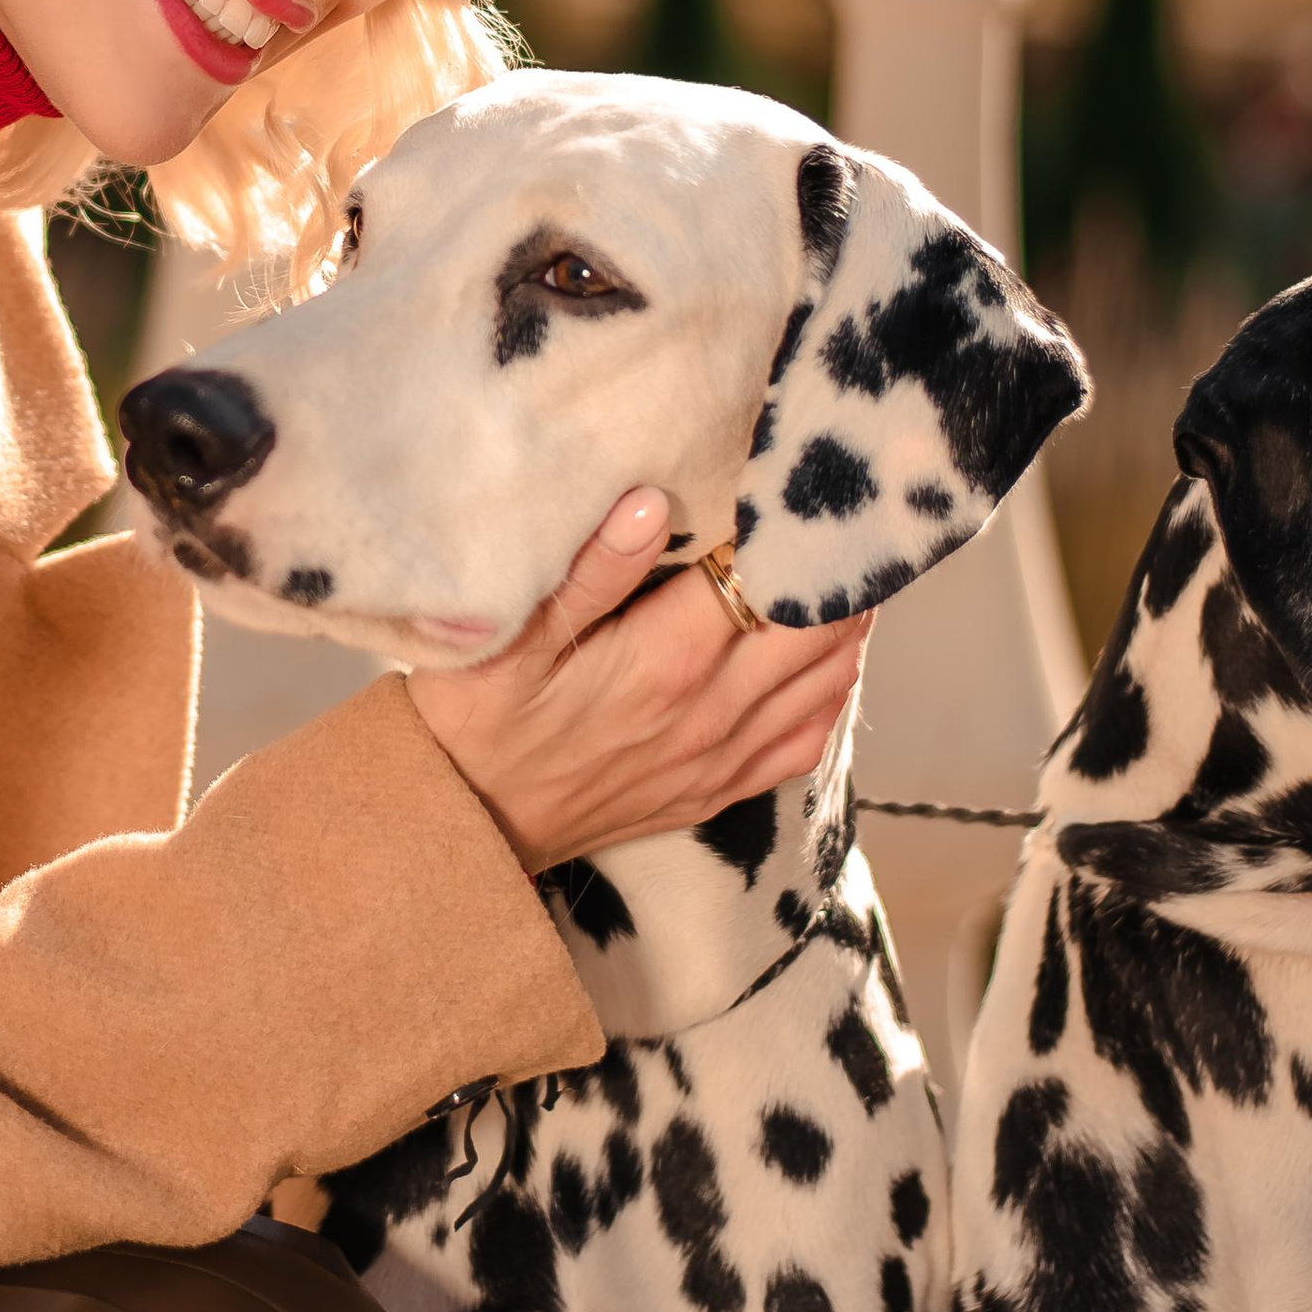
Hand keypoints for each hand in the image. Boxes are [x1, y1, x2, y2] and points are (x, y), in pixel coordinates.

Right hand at [409, 487, 871, 875]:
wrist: (464, 833)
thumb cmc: (475, 722)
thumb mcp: (503, 640)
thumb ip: (585, 572)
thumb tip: (651, 504)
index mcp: (667, 659)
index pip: (770, 576)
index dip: (795, 525)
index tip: (801, 478)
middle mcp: (712, 709)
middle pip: (817, 625)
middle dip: (837, 566)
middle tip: (841, 510)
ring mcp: (722, 755)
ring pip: (827, 679)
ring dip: (846, 620)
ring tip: (847, 564)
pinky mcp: (719, 789)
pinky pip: (810, 739)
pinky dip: (834, 688)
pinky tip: (830, 653)